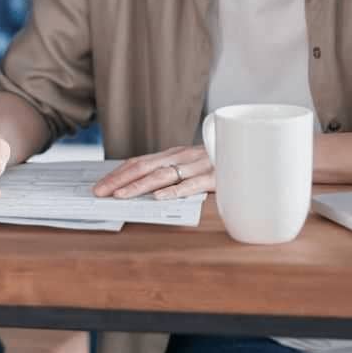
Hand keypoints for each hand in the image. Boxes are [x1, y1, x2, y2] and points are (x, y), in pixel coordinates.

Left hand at [93, 145, 213, 198]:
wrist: (251, 154)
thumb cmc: (218, 164)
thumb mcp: (190, 165)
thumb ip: (169, 173)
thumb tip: (140, 189)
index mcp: (173, 154)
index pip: (139, 162)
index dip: (117, 174)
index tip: (99, 186)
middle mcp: (182, 157)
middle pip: (144, 167)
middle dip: (119, 180)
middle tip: (100, 192)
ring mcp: (198, 165)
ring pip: (163, 175)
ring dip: (139, 186)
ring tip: (121, 196)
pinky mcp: (215, 176)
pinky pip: (192, 184)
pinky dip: (174, 190)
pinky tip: (159, 198)